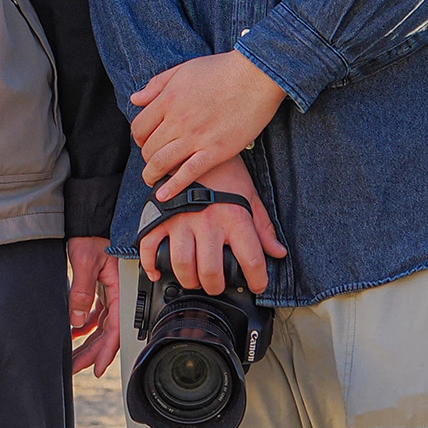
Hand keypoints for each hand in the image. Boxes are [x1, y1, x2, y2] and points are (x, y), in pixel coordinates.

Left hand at [66, 236, 119, 377]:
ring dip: (87, 342)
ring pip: (101, 326)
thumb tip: (76, 321)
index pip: (116, 329)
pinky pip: (96, 314)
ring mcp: (111, 292)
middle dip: (91, 353)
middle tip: (74, 368)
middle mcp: (119, 294)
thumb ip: (81, 291)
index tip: (96, 368)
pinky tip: (73, 333)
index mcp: (121, 290)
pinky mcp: (102, 288)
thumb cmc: (92, 235)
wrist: (90, 219)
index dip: (106, 351)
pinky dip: (85, 326)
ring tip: (71, 356)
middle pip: (107, 332)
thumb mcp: (85, 261)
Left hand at [129, 51, 286, 200]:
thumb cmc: (221, 69)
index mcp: (168, 99)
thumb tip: (135, 99)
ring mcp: (196, 137)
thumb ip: (157, 84)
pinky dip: (172, 187)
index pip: (140, 126)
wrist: (256, 76)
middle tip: (152, 160)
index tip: (145, 141)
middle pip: (149, 147)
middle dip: (146, 156)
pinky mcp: (216, 151)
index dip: (138, 137)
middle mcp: (178, 120)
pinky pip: (188, 174)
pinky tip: (163, 196)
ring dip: (151, 174)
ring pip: (162, 162)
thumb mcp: (183, 70)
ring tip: (151, 179)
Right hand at [137, 154, 286, 296]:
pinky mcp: (160, 215)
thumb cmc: (225, 171)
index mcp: (234, 216)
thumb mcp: (250, 195)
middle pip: (210, 270)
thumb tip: (278, 252)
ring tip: (193, 279)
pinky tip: (158, 272)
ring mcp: (181, 218)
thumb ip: (263, 227)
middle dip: (215, 286)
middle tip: (216, 284)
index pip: (251, 259)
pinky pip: (149, 246)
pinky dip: (150, 265)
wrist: (197, 142)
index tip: (257, 284)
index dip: (258, 279)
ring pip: (181, 263)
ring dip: (187, 280)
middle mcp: (208, 221)